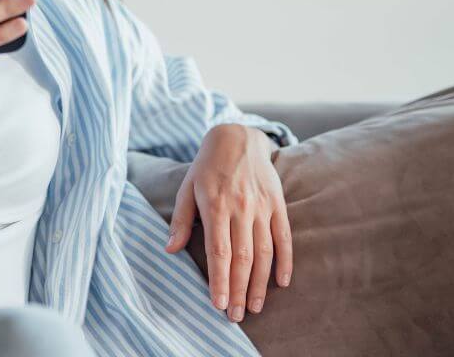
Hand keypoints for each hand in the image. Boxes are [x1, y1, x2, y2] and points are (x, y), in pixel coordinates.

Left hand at [164, 123, 292, 321]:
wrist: (238, 137)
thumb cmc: (207, 166)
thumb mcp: (186, 188)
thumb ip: (180, 220)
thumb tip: (169, 250)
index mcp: (215, 205)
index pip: (218, 251)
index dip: (219, 279)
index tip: (217, 303)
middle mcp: (241, 208)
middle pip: (242, 257)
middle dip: (238, 290)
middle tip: (234, 316)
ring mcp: (262, 207)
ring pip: (264, 252)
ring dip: (259, 283)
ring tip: (253, 307)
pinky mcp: (278, 204)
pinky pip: (284, 238)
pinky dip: (284, 262)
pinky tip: (280, 283)